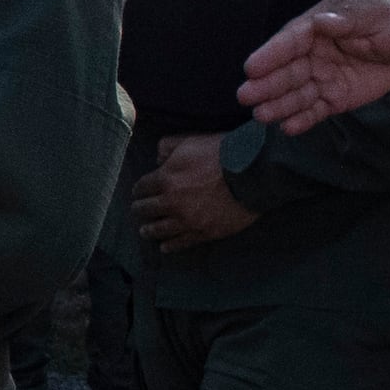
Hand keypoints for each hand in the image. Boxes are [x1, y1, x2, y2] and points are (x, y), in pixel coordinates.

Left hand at [137, 133, 255, 250]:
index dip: (139, 190)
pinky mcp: (203, 232)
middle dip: (140, 209)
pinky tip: (164, 247)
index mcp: (166, 178)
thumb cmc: (221, 154)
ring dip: (149, 230)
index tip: (139, 192)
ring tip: (145, 231)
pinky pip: (181, 243)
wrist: (251, 173)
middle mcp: (172, 202)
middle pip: (146, 210)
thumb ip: (168, 147)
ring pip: (159, 230)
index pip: (142, 188)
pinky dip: (170, 246)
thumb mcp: (190, 142)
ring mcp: (187, 220)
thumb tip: (157, 158)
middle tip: (138, 211)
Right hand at [239, 0, 389, 130]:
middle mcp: (313, 54)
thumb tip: (322, 22)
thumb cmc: (389, 18)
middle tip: (245, 96)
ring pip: (296, 93)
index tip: (251, 67)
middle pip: (286, 71)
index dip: (271, 55)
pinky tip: (288, 127)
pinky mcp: (335, 98)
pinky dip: (302, 119)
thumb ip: (348, 18)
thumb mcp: (373, 12)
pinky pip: (315, 110)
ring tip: (261, 115)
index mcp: (317, 28)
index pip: (290, 42)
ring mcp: (323, 77)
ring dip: (278, 104)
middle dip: (266, 84)